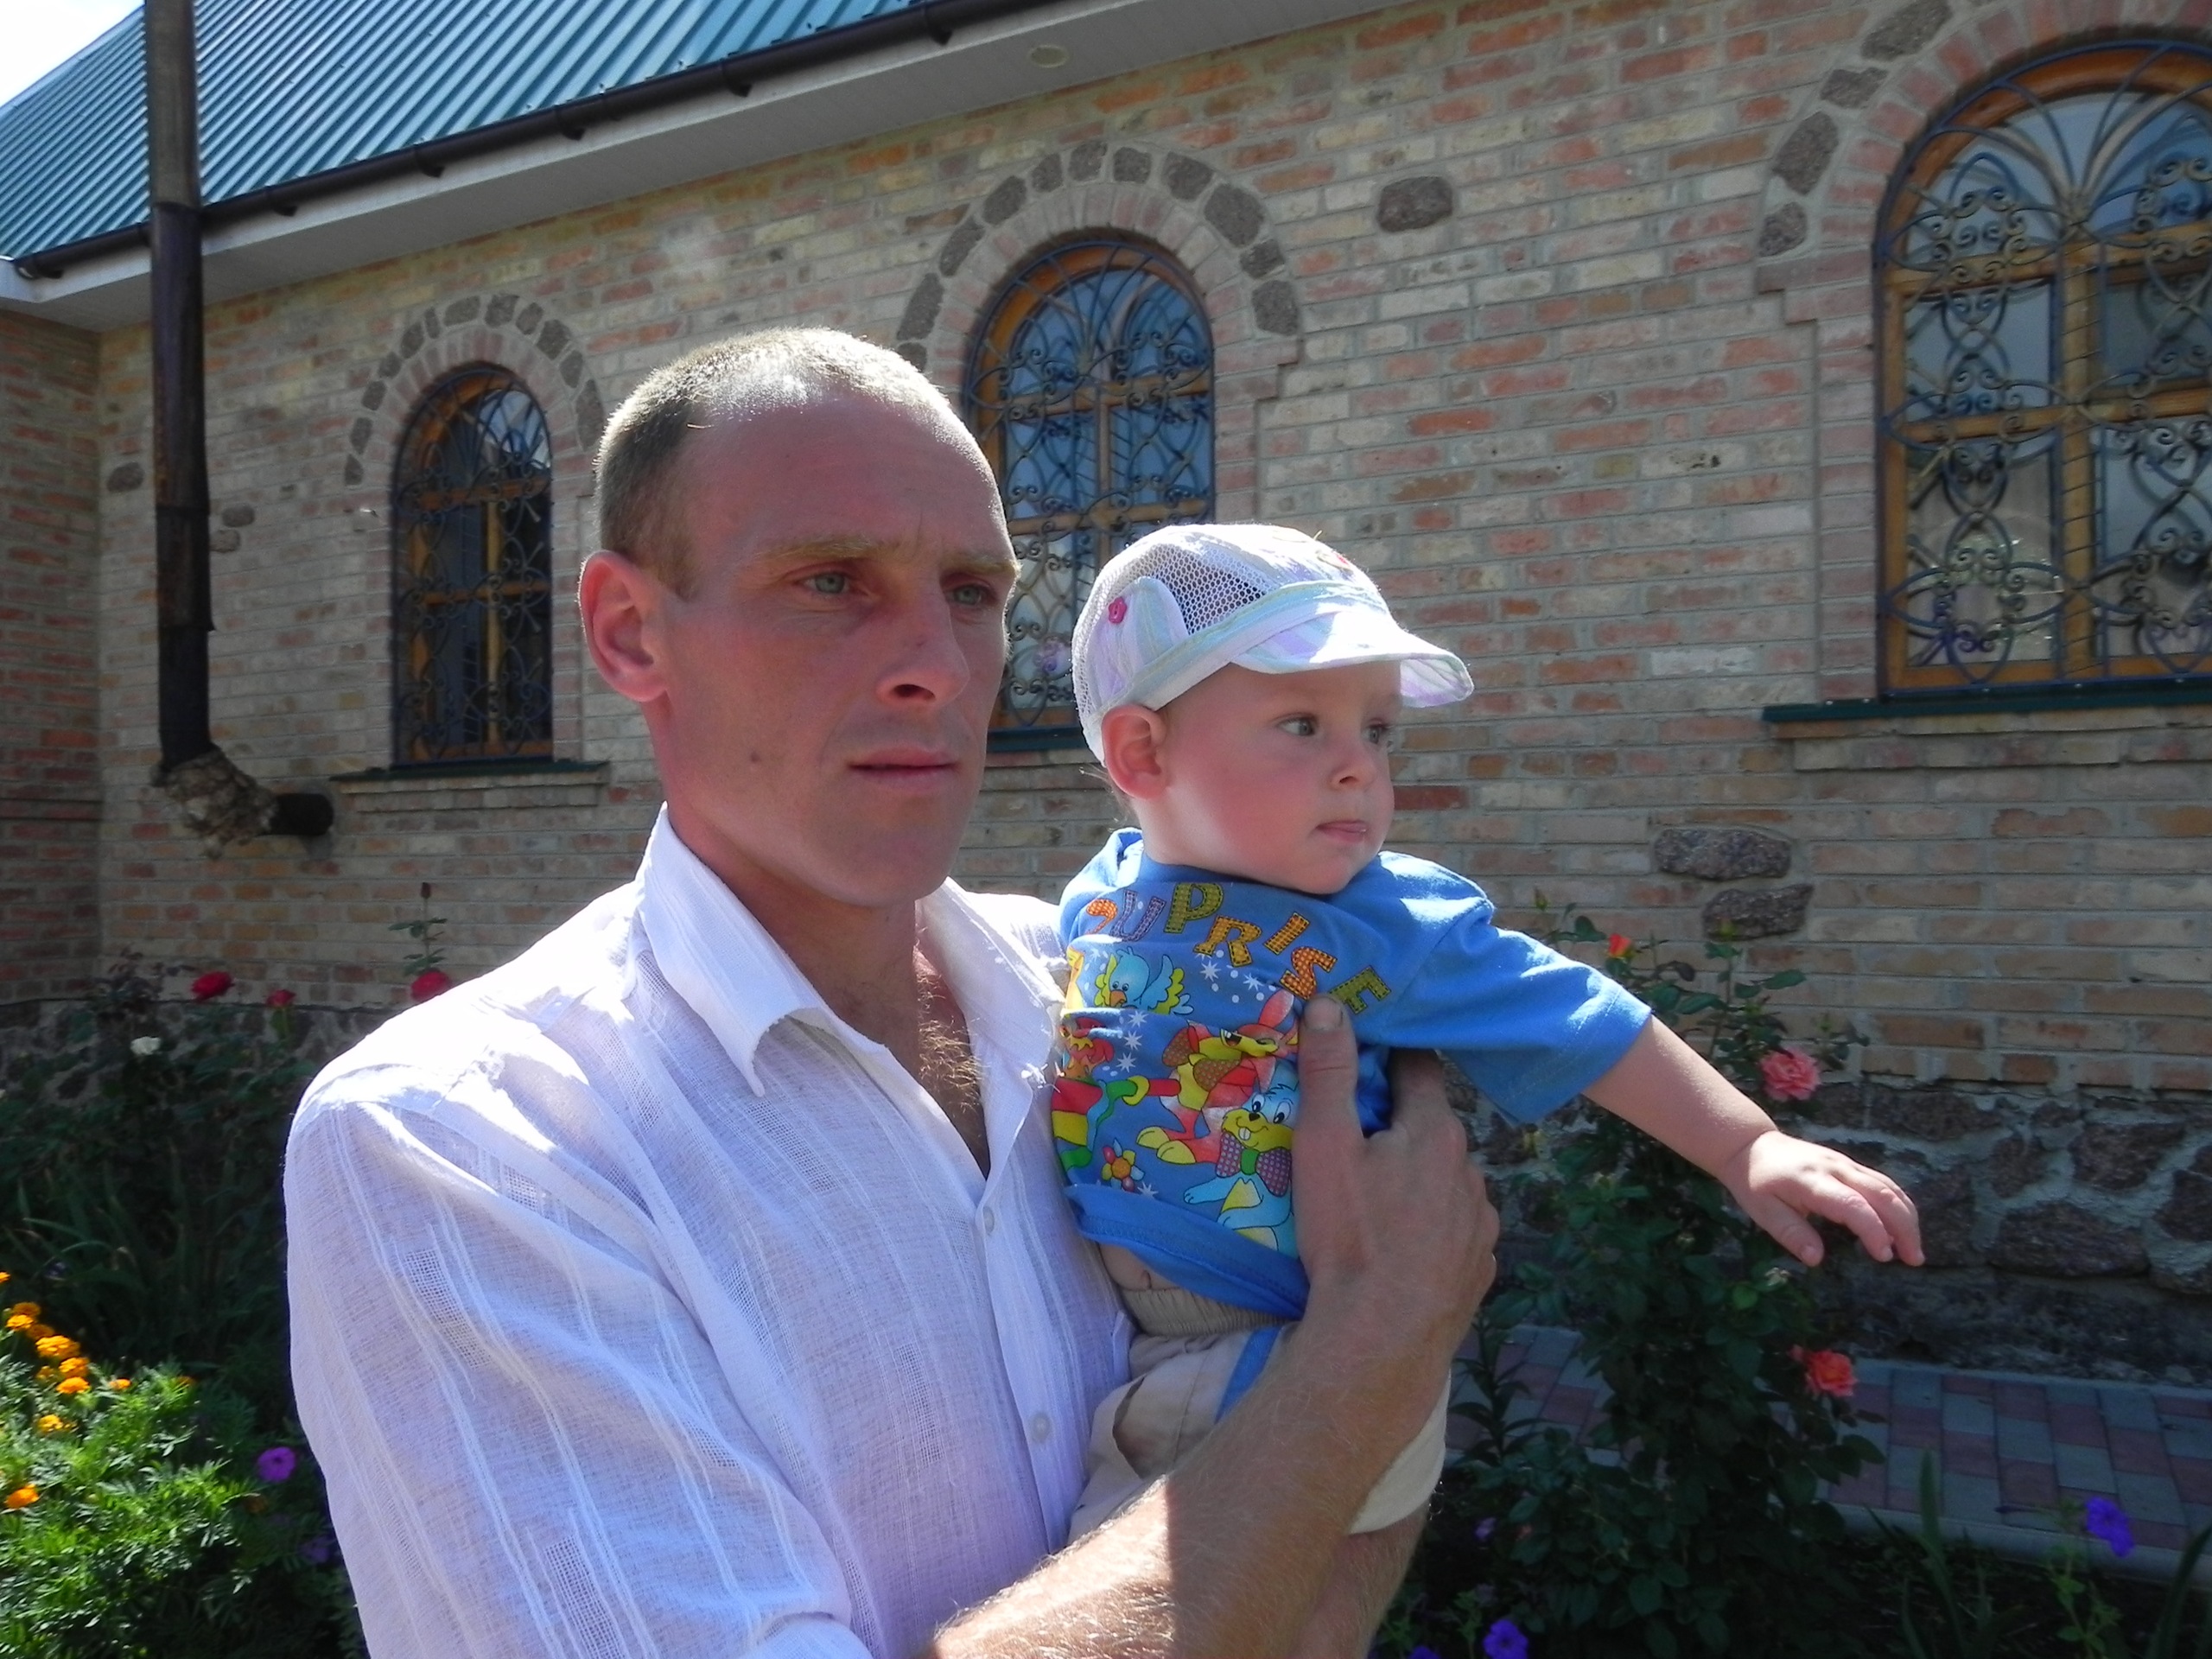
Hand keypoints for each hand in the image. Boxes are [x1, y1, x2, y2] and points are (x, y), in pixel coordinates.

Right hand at [1291, 998, 1497, 1444]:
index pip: (1419, 1069)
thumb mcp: (1324, 1146)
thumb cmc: (1349, 1236)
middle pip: (1432, 1128)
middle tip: (1355, 1140)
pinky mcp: (1481, 1267)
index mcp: (1435, 1131)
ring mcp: (1481, 1223)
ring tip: (1375, 1202)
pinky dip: (1433, 1228)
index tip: (1363, 1057)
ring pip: (1447, 1181)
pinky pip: (1456, 1231)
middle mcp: (1470, 1169)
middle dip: (1400, 1125)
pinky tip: (1401, 1247)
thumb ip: (1328, 1072)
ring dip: (1419, 1179)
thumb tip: (1331, 1004)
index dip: (1389, 1059)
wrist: (1381, 1339)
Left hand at [1716, 1128, 1924, 1268]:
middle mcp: (1835, 1169)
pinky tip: (1903, 1227)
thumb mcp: (1763, 1211)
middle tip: (1914, 1259)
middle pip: (1882, 1194)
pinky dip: (1899, 1205)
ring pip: (1889, 1187)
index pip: (1852, 1205)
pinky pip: (1883, 1182)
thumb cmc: (1755, 1182)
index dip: (1873, 1230)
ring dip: (1907, 1218)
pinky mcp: (1850, 1164)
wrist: (1752, 1145)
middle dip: (1904, 1227)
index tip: (1884, 1256)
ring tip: (1914, 1250)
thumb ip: (1791, 1233)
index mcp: (1812, 1181)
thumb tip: (1816, 1259)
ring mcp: (1845, 1163)